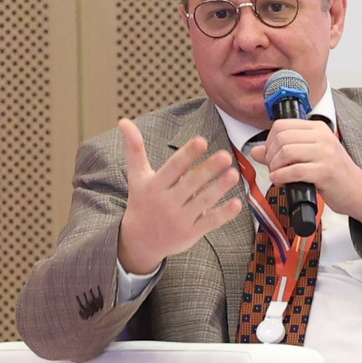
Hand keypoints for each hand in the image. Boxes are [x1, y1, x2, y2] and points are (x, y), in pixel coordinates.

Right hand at [115, 120, 244, 273]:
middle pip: (191, 183)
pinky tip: (237, 203)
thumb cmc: (142, 201)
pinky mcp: (191, 232)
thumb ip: (135, 149)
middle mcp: (167, 202)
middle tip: (226, 156)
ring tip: (234, 174)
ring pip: (203, 202)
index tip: (202, 141)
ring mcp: (180, 219)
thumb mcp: (137, 176)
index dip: (188, 154)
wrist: (139, 241)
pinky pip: (210, 222)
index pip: (174, 167)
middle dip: (208, 170)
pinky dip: (223, 214)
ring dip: (219, 188)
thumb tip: (124, 121)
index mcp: (155, 186)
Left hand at [257, 117, 361, 227]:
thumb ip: (281, 152)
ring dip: (274, 166)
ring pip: (286, 152)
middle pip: (282, 137)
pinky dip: (281, 176)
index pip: (282, 125)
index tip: (269, 154)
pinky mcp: (325, 171)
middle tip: (273, 167)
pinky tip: (280, 180)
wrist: (357, 190)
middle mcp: (322, 137)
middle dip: (270, 155)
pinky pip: (294, 170)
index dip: (269, 140)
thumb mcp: (308, 157)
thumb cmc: (333, 174)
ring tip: (277, 174)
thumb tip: (256, 151)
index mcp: (317, 128)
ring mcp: (325, 153)